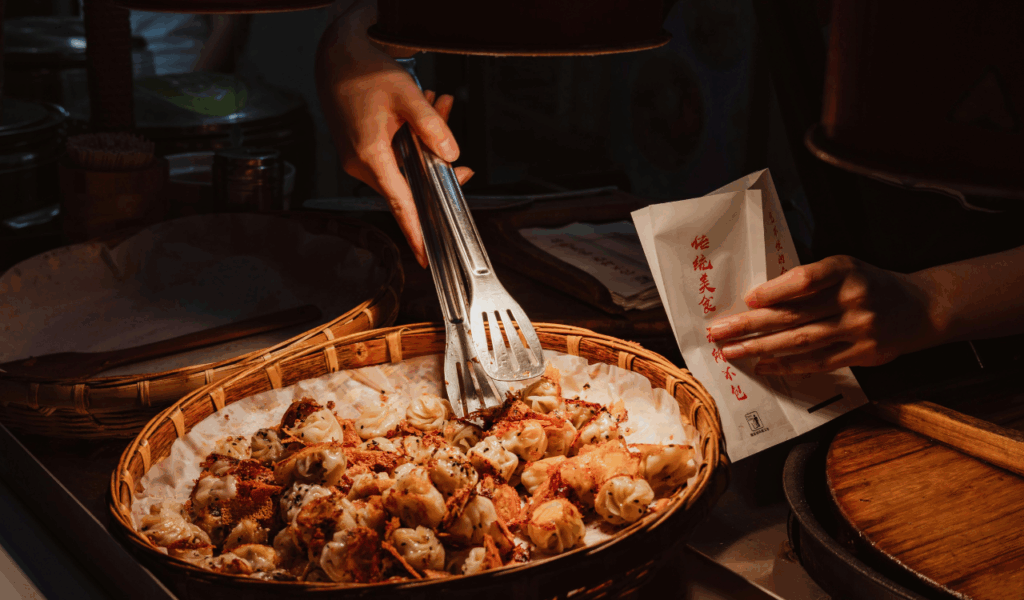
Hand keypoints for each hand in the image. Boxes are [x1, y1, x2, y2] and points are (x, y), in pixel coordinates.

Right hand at [316, 9, 472, 267]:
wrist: (335, 56)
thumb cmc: (364, 71)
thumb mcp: (406, 94)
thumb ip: (432, 126)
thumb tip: (452, 156)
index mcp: (370, 156)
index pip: (399, 203)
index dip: (415, 232)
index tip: (426, 256)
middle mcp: (361, 164)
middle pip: (412, 180)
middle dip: (437, 155)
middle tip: (448, 113)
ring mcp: (360, 160)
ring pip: (408, 163)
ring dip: (427, 137)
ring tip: (436, 99)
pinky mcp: (363, 151)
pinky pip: (398, 154)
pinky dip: (414, 135)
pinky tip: (424, 104)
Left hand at [706, 256, 938, 374]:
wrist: (919, 308)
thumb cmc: (867, 284)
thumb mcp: (844, 269)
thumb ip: (809, 280)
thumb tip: (759, 300)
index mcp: (845, 270)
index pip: (805, 280)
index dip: (774, 291)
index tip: (747, 300)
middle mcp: (854, 298)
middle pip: (794, 315)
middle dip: (751, 325)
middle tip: (719, 331)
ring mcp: (860, 328)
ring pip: (802, 341)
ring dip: (761, 348)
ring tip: (732, 351)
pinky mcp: (864, 353)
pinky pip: (819, 362)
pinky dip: (788, 365)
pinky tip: (763, 365)